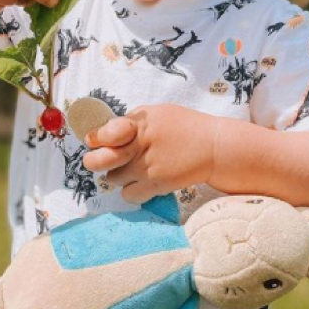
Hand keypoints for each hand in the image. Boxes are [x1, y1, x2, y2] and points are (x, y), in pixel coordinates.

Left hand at [82, 104, 217, 202]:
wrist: (213, 147)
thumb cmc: (185, 127)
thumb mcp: (158, 113)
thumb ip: (132, 122)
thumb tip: (105, 132)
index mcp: (138, 125)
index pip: (103, 134)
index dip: (95, 139)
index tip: (96, 141)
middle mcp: (138, 146)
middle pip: (99, 161)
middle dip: (95, 161)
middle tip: (104, 160)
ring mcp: (146, 168)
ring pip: (113, 179)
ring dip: (120, 175)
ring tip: (134, 168)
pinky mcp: (156, 186)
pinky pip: (128, 195)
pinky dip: (133, 191)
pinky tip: (142, 182)